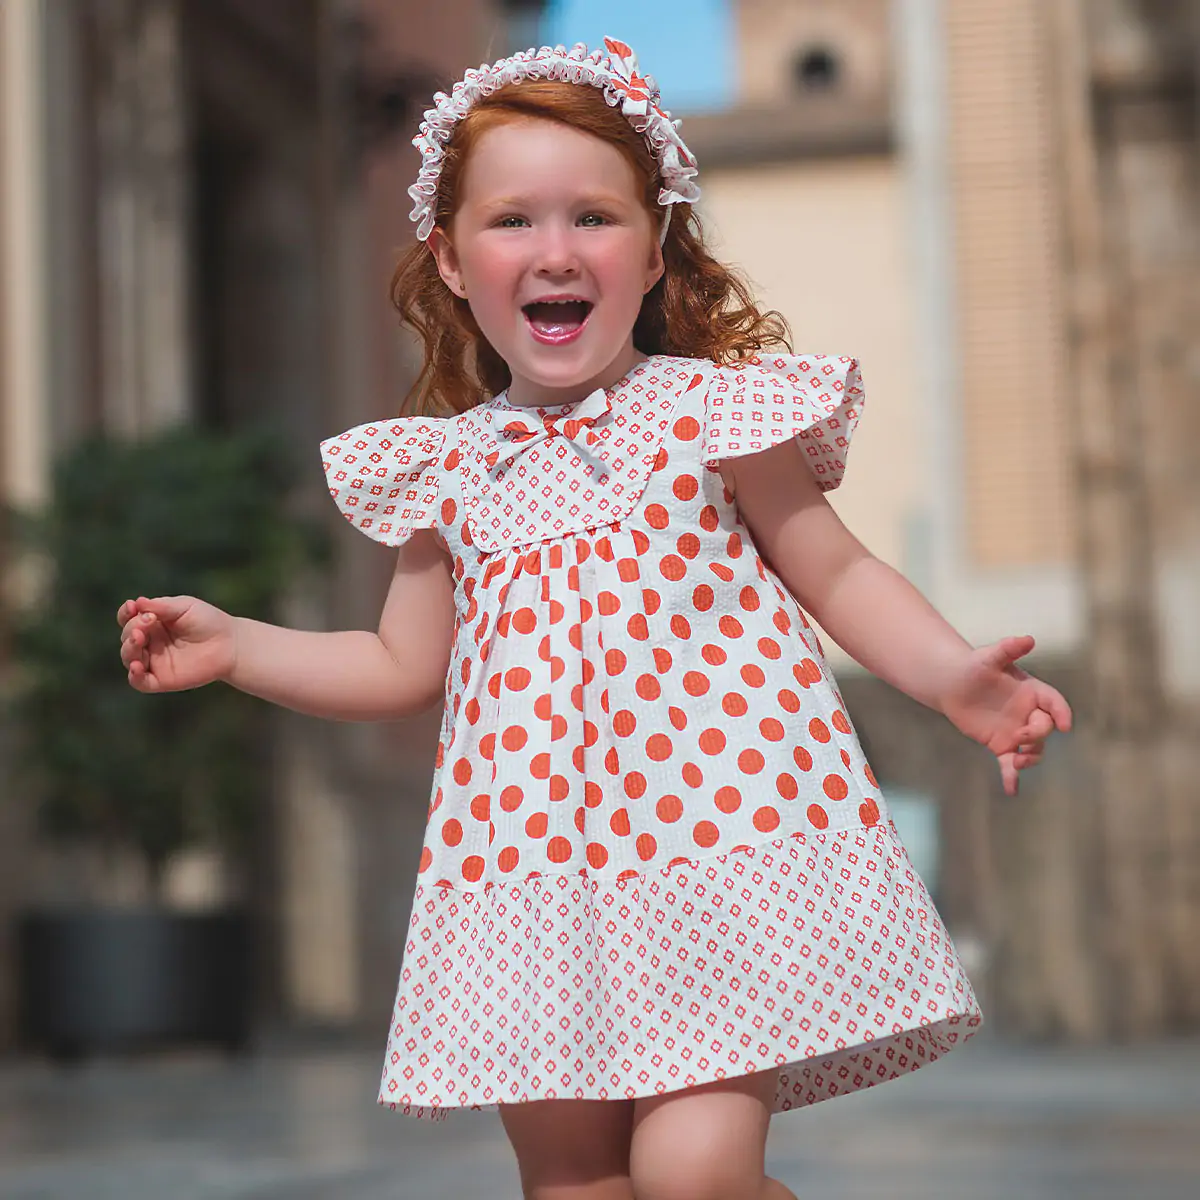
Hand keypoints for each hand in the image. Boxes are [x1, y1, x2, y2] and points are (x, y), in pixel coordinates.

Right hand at [117, 595, 236, 692]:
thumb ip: (161, 606)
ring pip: (129, 658)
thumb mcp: (185, 606)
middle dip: (132, 627)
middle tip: (148, 621)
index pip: (128, 619)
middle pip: (127, 636)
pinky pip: (140, 682)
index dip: (125, 613)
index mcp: (153, 623)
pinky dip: (134, 675)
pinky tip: (136, 666)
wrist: (231, 644)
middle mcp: (150, 642)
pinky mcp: (162, 679)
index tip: (132, 607)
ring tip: (139, 638)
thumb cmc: (209, 622)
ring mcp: (155, 661)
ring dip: (129, 648)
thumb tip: (138, 602)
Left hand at [940, 635, 1072, 795]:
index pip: (1054, 703)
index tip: (1065, 725)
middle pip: (1044, 728)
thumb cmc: (973, 666)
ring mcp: (1016, 730)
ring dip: (1029, 759)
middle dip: (1037, 736)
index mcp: (1032, 691)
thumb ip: (1008, 648)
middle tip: (1020, 739)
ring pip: (1033, 750)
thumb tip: (1028, 639)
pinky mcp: (1001, 744)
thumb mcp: (989, 656)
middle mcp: (1028, 713)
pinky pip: (1010, 763)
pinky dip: (1012, 777)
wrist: (952, 683)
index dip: (1062, 713)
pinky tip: (1011, 790)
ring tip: (1016, 764)